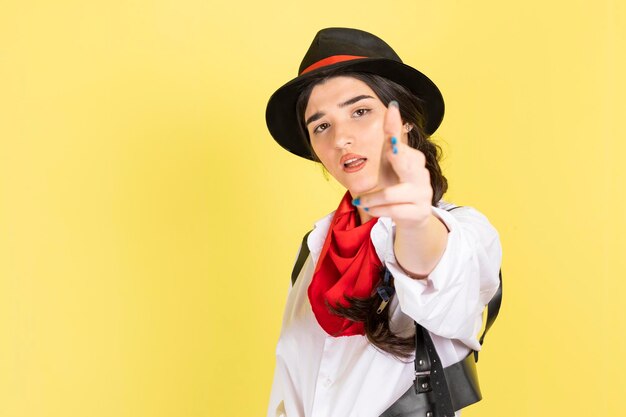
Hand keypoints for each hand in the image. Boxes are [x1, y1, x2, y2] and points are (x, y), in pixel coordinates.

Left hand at [355, 101, 433, 229]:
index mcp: (414, 160)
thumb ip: (392, 135)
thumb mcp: (393, 159)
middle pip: (409, 165)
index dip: (399, 147)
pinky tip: (371, 209)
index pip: (404, 149)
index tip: (392, 143)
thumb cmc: (399, 183)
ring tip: (362, 201)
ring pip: (391, 194)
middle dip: (400, 158)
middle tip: (391, 151)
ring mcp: (422, 195)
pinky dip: (377, 210)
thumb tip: (393, 105)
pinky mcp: (418, 213)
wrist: (412, 216)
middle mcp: (422, 175)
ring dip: (371, 199)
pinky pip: (392, 211)